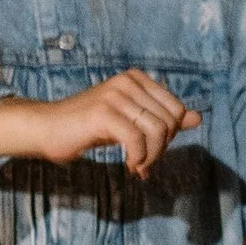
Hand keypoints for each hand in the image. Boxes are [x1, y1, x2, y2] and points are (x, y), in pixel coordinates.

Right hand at [0, 71, 199, 175]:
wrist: (48, 129)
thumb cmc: (89, 127)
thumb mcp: (131, 121)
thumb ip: (163, 119)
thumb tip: (197, 118)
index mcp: (137, 79)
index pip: (177, 109)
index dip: (170, 136)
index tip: (152, 151)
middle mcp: (128, 81)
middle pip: (170, 121)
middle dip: (162, 148)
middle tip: (144, 162)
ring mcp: (115, 95)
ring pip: (157, 131)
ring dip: (151, 156)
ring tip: (138, 165)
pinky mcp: (104, 112)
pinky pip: (138, 140)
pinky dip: (139, 158)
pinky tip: (129, 165)